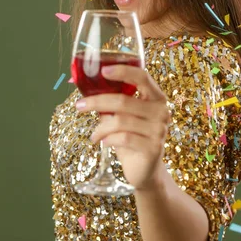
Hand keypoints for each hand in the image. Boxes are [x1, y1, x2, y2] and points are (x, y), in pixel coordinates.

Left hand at [76, 65, 170, 191]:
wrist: (144, 169)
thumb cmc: (131, 137)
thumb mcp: (122, 116)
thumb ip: (110, 101)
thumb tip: (79, 82)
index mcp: (156, 97)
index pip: (142, 77)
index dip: (123, 70)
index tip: (103, 70)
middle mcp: (161, 111)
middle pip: (124, 100)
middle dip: (97, 102)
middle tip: (79, 105)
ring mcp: (159, 130)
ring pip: (120, 121)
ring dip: (101, 128)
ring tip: (93, 135)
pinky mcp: (153, 148)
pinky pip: (124, 138)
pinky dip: (108, 139)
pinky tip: (103, 142)